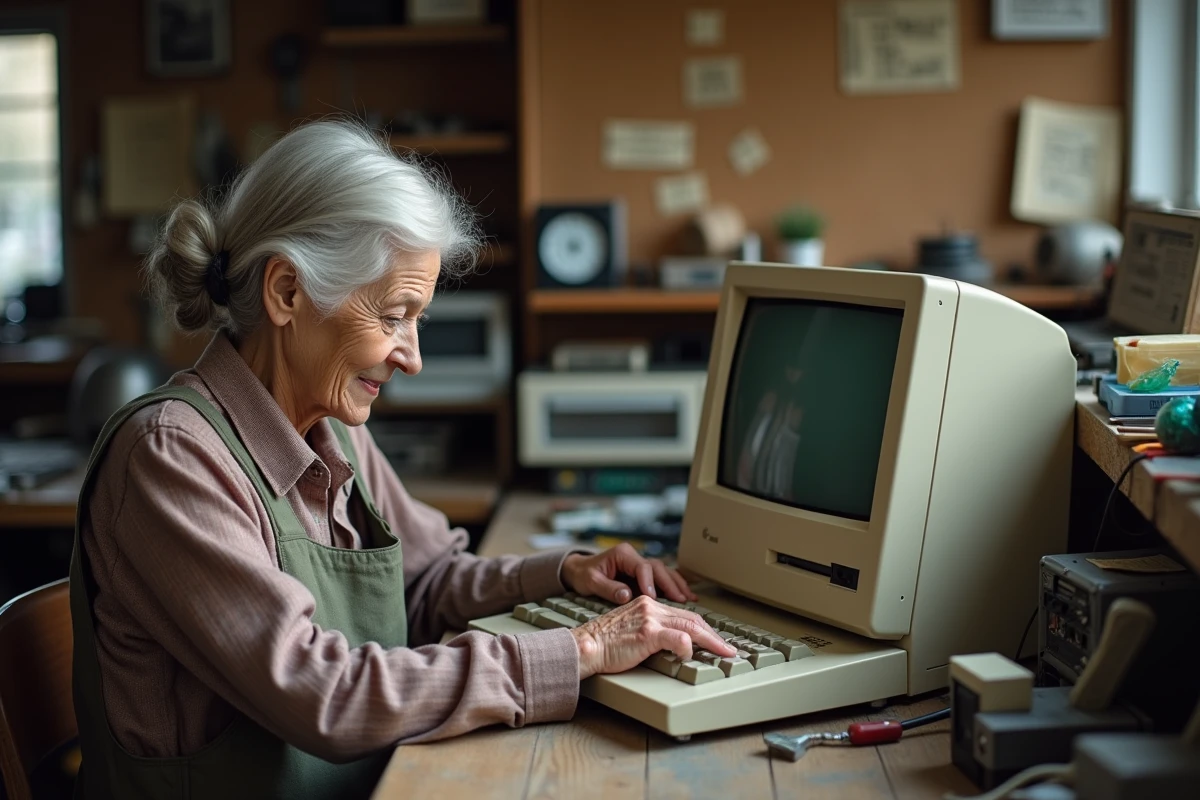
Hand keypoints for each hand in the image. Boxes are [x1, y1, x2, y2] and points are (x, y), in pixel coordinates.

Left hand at [561, 542, 696, 605]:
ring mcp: (639, 564)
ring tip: (689, 598)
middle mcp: (634, 557)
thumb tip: (627, 595)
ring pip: (663, 571)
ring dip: (676, 584)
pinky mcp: (642, 574)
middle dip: (670, 583)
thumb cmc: (584, 574)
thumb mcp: (591, 581)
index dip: (649, 582)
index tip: (653, 598)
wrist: (579, 570)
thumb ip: (608, 588)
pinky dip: (673, 585)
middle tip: (681, 599)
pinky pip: (661, 578)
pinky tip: (684, 595)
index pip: (642, 566)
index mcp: (623, 554)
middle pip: (658, 568)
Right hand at [569, 595, 735, 678]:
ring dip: (712, 641)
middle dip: (713, 635)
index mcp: (648, 604)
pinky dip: (688, 648)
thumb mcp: (632, 630)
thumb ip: (651, 631)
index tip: (714, 640)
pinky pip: (678, 638)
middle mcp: (651, 606)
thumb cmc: (604, 644)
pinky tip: (690, 656)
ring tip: (724, 653)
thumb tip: (674, 645)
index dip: (703, 628)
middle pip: (692, 618)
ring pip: (691, 626)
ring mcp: (650, 618)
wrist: (586, 646)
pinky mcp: (647, 633)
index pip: (683, 614)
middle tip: (728, 648)